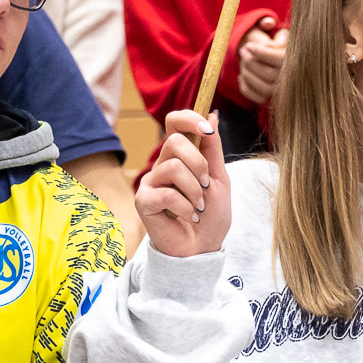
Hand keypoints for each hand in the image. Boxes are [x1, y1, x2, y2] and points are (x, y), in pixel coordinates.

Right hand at [136, 109, 231, 259]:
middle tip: (206, 187)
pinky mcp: (144, 202)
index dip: (189, 119)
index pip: (174, 122)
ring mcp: (151, 183)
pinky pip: (167, 194)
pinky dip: (186, 207)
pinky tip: (189, 217)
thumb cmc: (210, 216)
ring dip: (195, 191)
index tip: (207, 129)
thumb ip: (213, 148)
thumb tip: (212, 113)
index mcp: (179, 156)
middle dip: (198, 164)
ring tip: (198, 207)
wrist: (203, 249)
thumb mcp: (219, 178)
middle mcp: (162, 165)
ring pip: (173, 167)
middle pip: (174, 142)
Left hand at [236, 25, 287, 104]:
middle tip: (242, 51)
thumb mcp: (278, 32)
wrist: (282, 66)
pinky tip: (242, 76)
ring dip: (248, 74)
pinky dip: (246, 88)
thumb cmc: (278, 46)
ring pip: (263, 87)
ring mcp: (281, 92)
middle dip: (252, 62)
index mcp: (295, 61)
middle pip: (269, 74)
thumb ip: (270, 24)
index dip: (261, 52)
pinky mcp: (272, 101)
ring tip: (242, 62)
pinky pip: (257, 98)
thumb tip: (267, 23)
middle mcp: (291, 79)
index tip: (248, 45)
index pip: (279, 59)